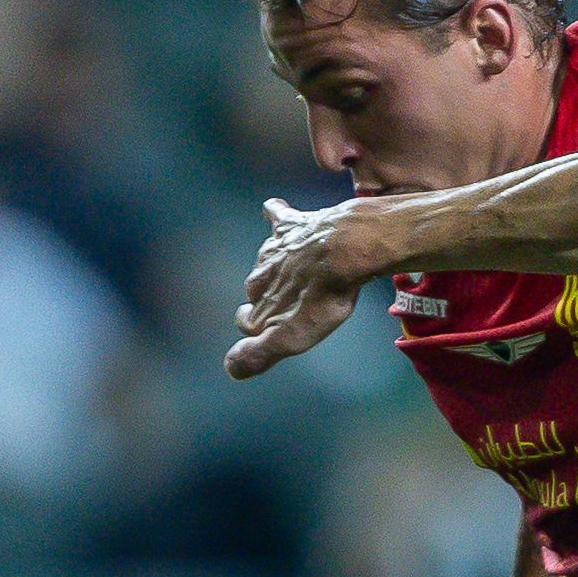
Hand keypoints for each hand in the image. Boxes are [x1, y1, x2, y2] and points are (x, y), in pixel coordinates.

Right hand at [227, 197, 380, 378]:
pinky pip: (277, 215)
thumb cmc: (323, 297)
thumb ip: (259, 353)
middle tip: (284, 304)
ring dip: (271, 267)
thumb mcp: (291, 337)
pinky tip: (272, 207)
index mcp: (260, 302)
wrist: (347, 249)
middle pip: (255, 290)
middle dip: (264, 299)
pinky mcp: (293, 224)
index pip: (246, 321)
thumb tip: (229, 369)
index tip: (258, 331)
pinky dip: (274, 213)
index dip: (252, 328)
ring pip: (264, 260)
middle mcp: (260, 274)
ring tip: (287, 273)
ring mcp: (275, 248)